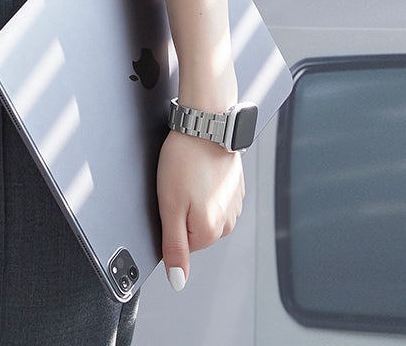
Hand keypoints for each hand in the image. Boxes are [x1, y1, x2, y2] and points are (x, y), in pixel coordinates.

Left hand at [157, 128, 244, 290]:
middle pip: (194, 229)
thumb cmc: (185, 160)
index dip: (170, 221)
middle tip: (176, 185)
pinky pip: (214, 196)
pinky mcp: (235, 187)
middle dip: (182, 209)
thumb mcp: (169, 206)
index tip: (169, 200)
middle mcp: (227, 222)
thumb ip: (174, 247)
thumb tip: (178, 281)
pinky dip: (204, 185)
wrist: (206, 125)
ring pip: (204, 212)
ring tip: (188, 174)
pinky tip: (199, 169)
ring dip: (194, 197)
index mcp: (210, 231)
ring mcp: (234, 204)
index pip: (182, 245)